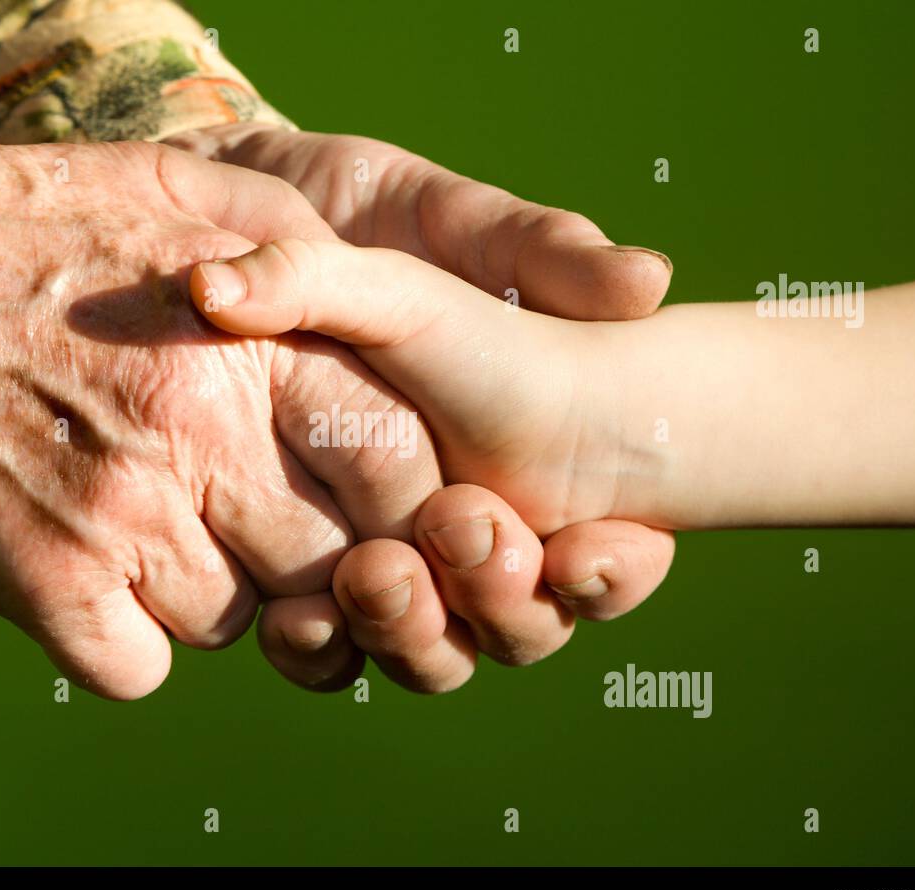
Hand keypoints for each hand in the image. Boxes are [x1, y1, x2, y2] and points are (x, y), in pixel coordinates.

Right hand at [0, 141, 446, 698]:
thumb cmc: (18, 228)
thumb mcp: (177, 188)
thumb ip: (290, 243)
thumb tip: (366, 308)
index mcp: (254, 340)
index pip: (396, 457)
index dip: (399, 501)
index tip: (366, 507)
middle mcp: (205, 429)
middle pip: (331, 562)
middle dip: (309, 565)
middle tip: (256, 534)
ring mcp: (125, 511)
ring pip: (234, 623)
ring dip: (201, 595)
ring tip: (140, 526)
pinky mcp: (45, 579)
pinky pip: (137, 667)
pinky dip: (118, 642)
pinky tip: (83, 574)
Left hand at [169, 123, 677, 690]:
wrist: (264, 220)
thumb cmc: (385, 217)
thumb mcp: (464, 224)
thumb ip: (549, 253)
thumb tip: (649, 281)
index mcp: (534, 463)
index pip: (608, 561)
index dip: (613, 573)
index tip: (581, 548)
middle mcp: (470, 524)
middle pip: (517, 624)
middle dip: (499, 601)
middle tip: (458, 526)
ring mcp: (390, 550)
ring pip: (426, 647)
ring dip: (410, 630)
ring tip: (373, 574)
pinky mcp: (303, 561)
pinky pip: (327, 640)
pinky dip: (317, 643)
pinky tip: (293, 617)